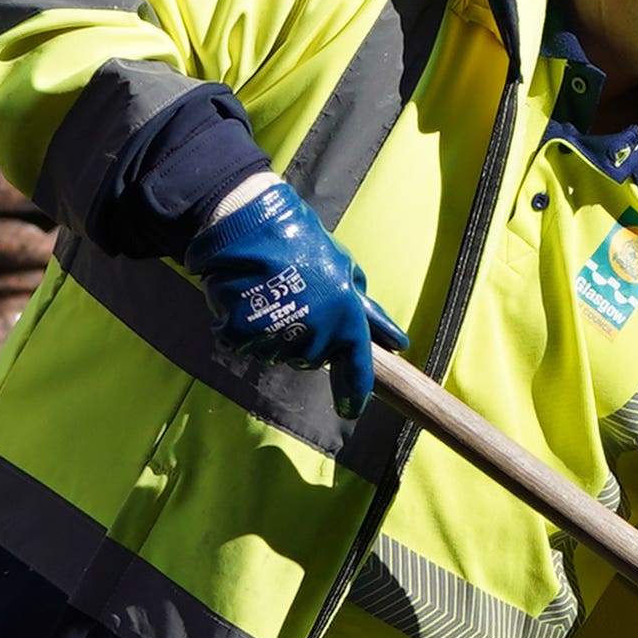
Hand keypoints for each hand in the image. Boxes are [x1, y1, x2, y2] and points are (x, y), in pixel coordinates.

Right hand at [183, 169, 402, 423]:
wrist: (249, 228)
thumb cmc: (304, 244)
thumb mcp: (347, 271)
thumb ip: (369, 312)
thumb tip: (396, 341)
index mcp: (345, 321)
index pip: (356, 371)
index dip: (354, 395)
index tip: (351, 409)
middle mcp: (313, 338)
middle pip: (313, 360)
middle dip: (310, 339)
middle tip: (301, 302)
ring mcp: (275, 341)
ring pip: (281, 354)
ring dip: (279, 334)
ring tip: (274, 295)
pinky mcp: (241, 339)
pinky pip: (249, 346)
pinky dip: (248, 330)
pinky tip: (249, 301)